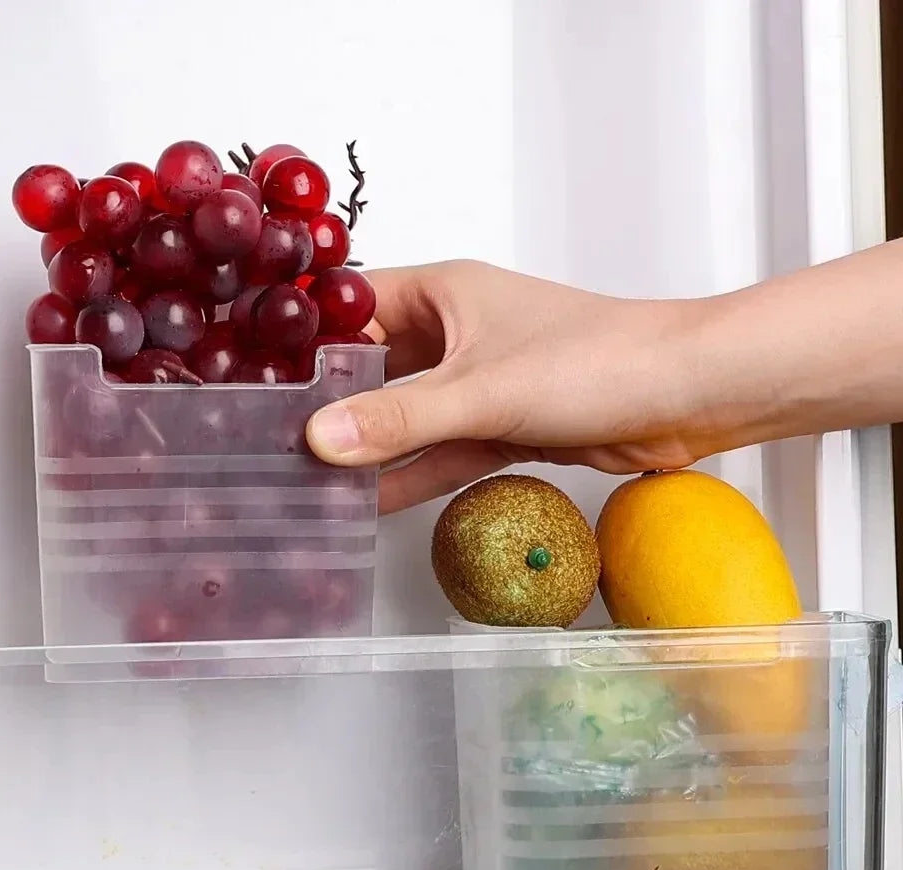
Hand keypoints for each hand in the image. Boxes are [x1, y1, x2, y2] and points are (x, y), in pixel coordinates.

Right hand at [306, 260, 723, 512]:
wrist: (686, 395)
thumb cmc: (596, 361)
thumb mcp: (483, 391)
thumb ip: (401, 419)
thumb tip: (320, 439)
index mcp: (444, 293)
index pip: (354, 306)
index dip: (306, 337)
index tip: (256, 376)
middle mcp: (457, 332)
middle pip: (377, 367)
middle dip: (334, 404)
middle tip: (275, 441)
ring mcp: (481, 381)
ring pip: (410, 415)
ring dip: (372, 448)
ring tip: (313, 481)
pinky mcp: (506, 423)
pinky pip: (444, 448)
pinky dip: (414, 472)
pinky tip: (372, 501)